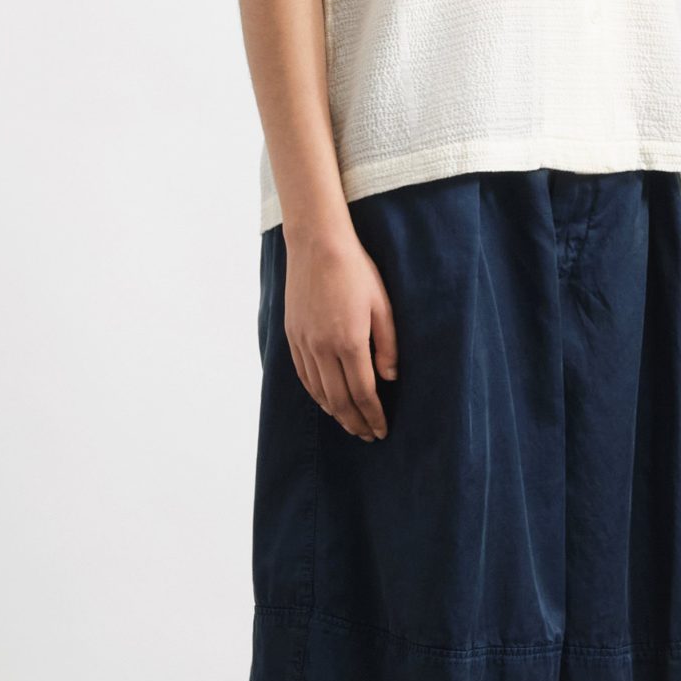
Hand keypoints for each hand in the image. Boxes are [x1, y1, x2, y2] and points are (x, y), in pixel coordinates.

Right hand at [284, 226, 398, 439]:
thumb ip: (387, 345)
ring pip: (318, 392)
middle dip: (355, 422)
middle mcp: (322, 348)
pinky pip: (303, 375)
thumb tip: (389, 378)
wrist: (317, 245)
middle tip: (368, 435)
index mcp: (349, 342)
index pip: (363, 393)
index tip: (381, 430)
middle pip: (339, 400)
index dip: (373, 415)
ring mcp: (303, 343)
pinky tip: (326, 401)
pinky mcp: (292, 335)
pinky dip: (316, 395)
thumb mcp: (383, 306)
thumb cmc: (356, 271)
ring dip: (335, 413)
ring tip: (350, 424)